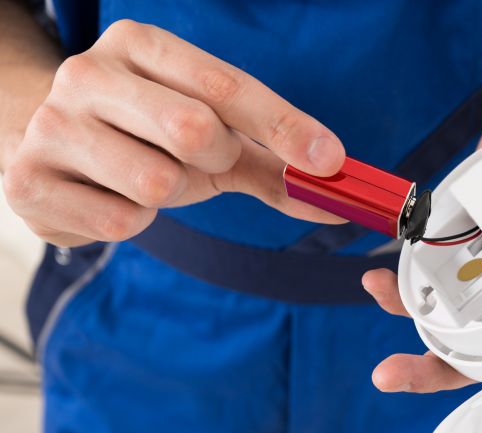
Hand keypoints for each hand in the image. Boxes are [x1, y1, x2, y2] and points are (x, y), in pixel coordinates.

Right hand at [2, 20, 345, 246]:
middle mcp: (89, 72)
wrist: (52, 149)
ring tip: (144, 177)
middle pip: (196, 130)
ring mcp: (52, 125)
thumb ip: (274, 165)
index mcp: (140, 45)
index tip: (330, 160)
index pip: (226, 85)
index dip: (286, 125)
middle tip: (196, 158)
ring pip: (157, 183)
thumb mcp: (214, 141)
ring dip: (170, 195)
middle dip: (215, 159)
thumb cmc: (147, 138)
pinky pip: (121, 222)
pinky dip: (134, 221)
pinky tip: (112, 199)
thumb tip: (336, 202)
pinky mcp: (29, 181)